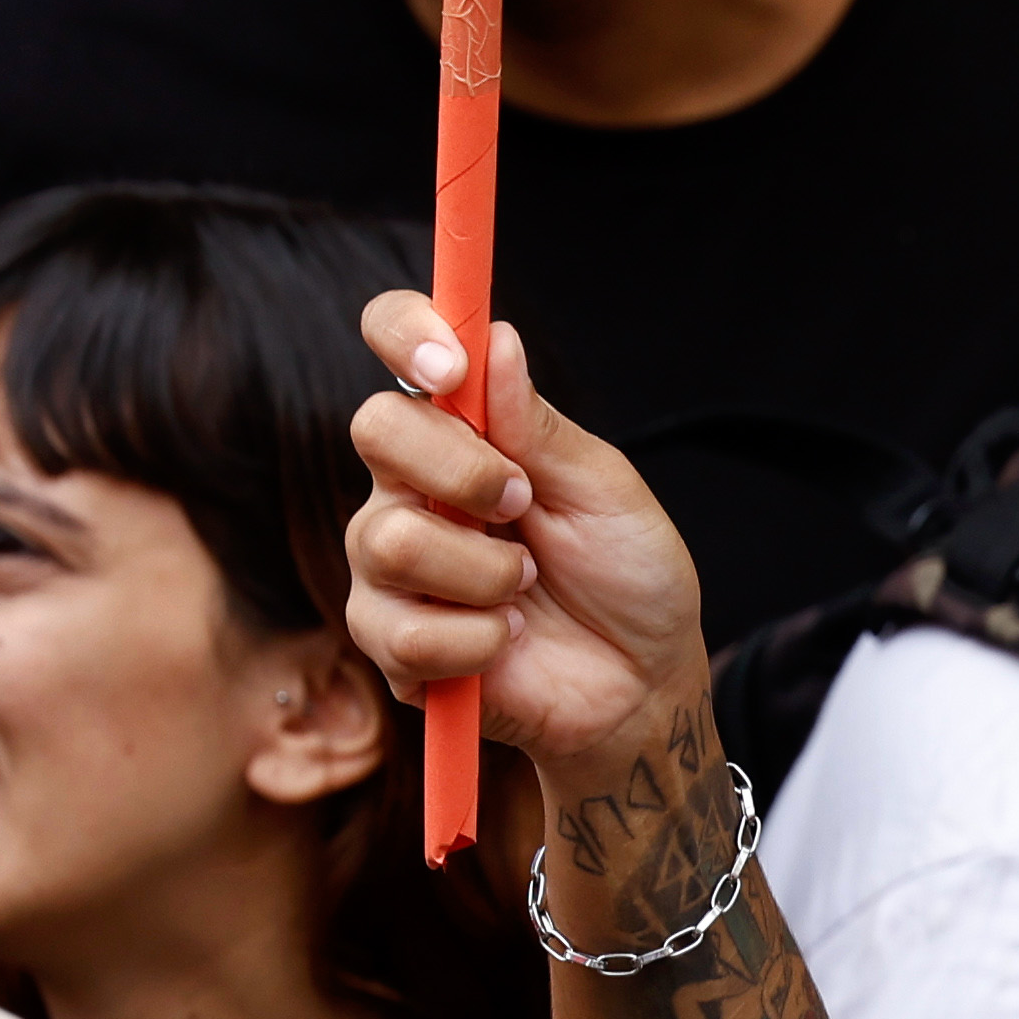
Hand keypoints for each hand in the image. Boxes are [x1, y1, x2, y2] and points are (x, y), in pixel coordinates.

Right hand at [346, 297, 717, 787]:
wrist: (642, 686)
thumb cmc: (629, 576)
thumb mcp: (605, 490)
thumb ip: (542, 427)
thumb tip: (495, 341)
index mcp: (465, 432)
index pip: (401, 345)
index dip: (406, 332)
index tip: (449, 362)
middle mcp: (411, 487)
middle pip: (376, 429)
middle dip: (460, 468)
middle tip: (522, 503)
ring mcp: (390, 566)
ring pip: (388, 539)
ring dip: (483, 571)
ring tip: (525, 587)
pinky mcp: (390, 644)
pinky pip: (403, 631)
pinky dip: (477, 640)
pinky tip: (508, 642)